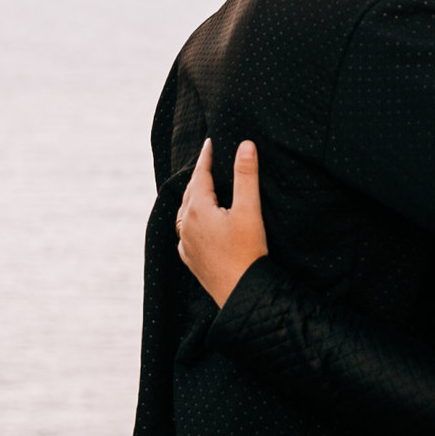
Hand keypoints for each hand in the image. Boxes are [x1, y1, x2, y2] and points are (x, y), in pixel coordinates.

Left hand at [175, 138, 267, 307]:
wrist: (241, 293)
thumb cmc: (247, 252)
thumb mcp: (249, 210)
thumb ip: (246, 176)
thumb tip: (245, 145)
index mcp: (198, 209)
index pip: (200, 175)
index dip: (206, 157)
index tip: (210, 142)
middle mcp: (187, 225)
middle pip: (191, 193)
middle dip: (199, 176)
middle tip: (207, 161)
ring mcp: (187, 244)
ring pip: (185, 213)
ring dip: (193, 198)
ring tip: (201, 189)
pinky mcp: (191, 260)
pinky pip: (186, 233)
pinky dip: (191, 221)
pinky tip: (197, 225)